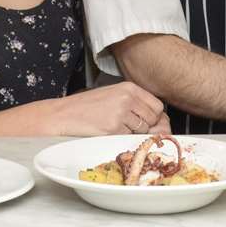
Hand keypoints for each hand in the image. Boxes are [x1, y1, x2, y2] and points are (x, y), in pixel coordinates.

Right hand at [44, 82, 168, 136]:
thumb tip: (161, 122)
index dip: (153, 117)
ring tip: (114, 127)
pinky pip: (128, 138)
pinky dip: (120, 138)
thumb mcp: (114, 96)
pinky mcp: (113, 128)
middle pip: (153, 119)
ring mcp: (121, 113)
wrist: (64, 114)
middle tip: (128, 126)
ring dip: (131, 133)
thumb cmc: (88, 107)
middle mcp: (127, 98)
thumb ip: (135, 104)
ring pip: (142, 130)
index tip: (146, 121)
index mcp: (129, 87)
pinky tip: (107, 131)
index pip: (157, 106)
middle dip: (145, 127)